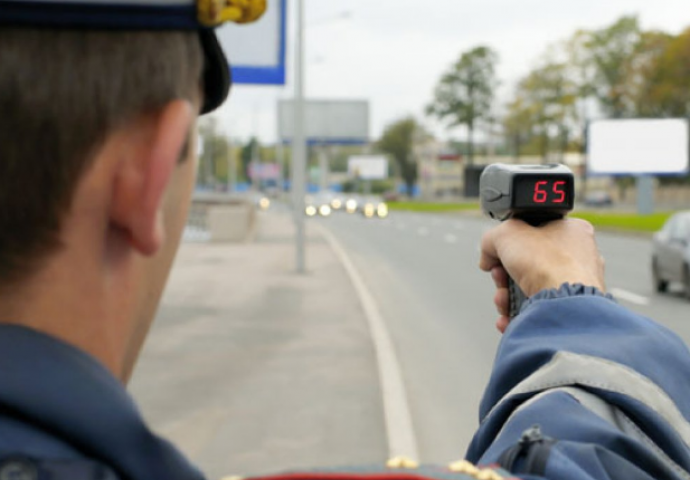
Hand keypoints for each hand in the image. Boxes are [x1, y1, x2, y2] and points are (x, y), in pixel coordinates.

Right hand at [480, 218, 605, 332]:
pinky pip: (537, 309)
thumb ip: (491, 239)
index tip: (497, 254)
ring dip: (507, 296)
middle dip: (504, 275)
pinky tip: (508, 316)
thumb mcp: (506, 233)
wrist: (562, 303)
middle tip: (499, 278)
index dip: (509, 244)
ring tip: (503, 300)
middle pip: (526, 264)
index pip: (532, 233)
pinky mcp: (569, 310)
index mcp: (573, 231)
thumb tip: (487, 257)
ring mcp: (576, 286)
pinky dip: (518, 314)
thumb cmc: (546, 263)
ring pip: (529, 289)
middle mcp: (579, 257)